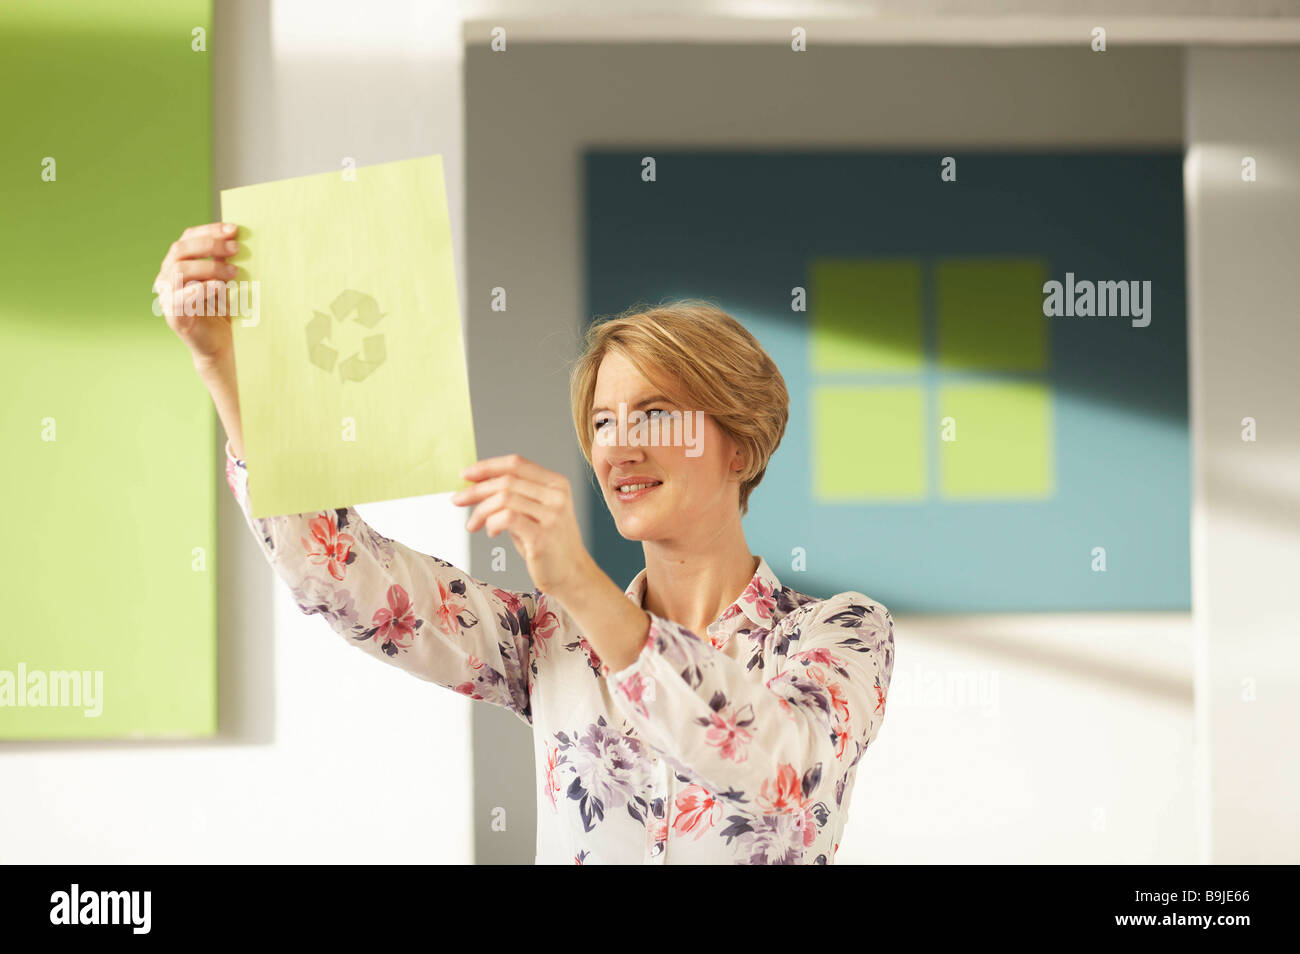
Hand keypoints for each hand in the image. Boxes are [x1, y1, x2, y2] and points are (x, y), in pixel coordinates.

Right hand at [153, 221, 240, 363]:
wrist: (222, 346)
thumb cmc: (223, 310)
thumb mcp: (225, 279)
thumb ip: (224, 260)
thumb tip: (235, 236)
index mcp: (178, 264)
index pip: (187, 238)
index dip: (208, 230)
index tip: (233, 229)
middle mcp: (167, 278)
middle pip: (179, 250)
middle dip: (209, 245)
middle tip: (236, 248)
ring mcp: (167, 297)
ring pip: (179, 270)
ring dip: (209, 267)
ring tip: (234, 272)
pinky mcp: (173, 317)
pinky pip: (180, 298)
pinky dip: (200, 289)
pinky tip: (219, 286)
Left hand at [451, 454, 592, 593]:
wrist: (571, 574)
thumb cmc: (548, 543)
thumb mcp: (533, 511)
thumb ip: (513, 495)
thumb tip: (477, 482)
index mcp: (556, 483)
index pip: (516, 463)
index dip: (487, 466)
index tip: (466, 474)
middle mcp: (557, 496)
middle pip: (507, 480)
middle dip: (476, 490)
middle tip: (458, 500)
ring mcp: (552, 516)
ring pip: (504, 498)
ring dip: (481, 511)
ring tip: (474, 524)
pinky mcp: (542, 537)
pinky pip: (507, 519)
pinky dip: (491, 523)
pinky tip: (491, 532)